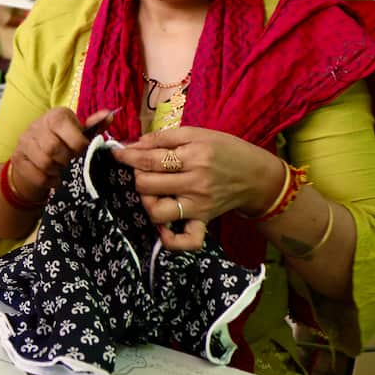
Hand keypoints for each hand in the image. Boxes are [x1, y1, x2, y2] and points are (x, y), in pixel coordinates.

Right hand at [8, 107, 115, 202]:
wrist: (32, 156)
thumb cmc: (60, 142)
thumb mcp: (77, 132)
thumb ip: (93, 125)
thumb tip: (110, 115)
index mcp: (55, 116)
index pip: (72, 135)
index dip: (79, 147)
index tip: (79, 150)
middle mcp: (37, 125)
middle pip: (54, 148)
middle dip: (65, 159)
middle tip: (67, 160)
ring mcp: (24, 142)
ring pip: (44, 162)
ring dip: (56, 169)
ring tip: (58, 167)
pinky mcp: (17, 158)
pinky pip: (36, 175)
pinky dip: (48, 181)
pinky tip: (51, 177)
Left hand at [110, 127, 282, 251]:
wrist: (255, 176)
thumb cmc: (225, 150)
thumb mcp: (197, 133)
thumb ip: (164, 137)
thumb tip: (134, 144)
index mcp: (194, 156)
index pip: (150, 160)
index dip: (128, 157)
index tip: (118, 154)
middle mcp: (195, 183)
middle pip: (147, 185)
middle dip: (136, 176)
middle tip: (142, 171)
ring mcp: (199, 206)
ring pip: (157, 212)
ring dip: (147, 202)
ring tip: (152, 193)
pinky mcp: (204, 221)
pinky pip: (186, 241)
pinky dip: (170, 239)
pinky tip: (162, 226)